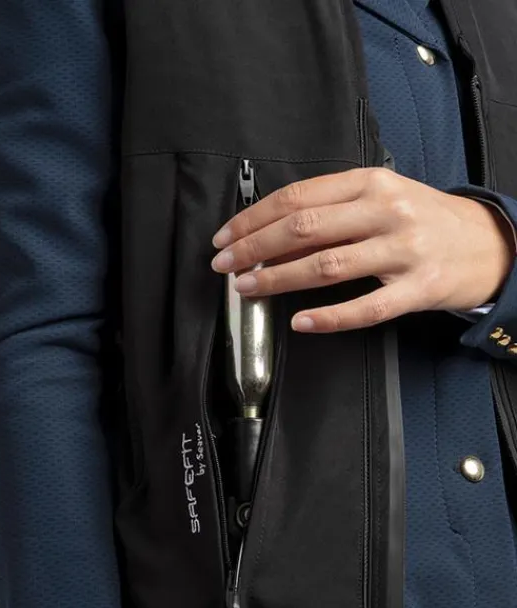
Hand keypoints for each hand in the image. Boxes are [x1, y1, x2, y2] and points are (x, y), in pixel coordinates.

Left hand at [210, 168, 516, 332]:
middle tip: (224, 266)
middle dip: (254, 248)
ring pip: (327, 266)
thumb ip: (329, 213)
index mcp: (369, 183)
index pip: (297, 198)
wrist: (487, 242)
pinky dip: (328, 318)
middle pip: (304, 228)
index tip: (224, 238)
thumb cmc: (421, 219)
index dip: (253, 219)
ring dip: (278, 279)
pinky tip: (299, 322)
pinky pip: (366, 308)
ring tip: (247, 288)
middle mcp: (386, 210)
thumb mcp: (378, 200)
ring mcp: (404, 250)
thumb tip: (269, 236)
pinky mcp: (418, 288)